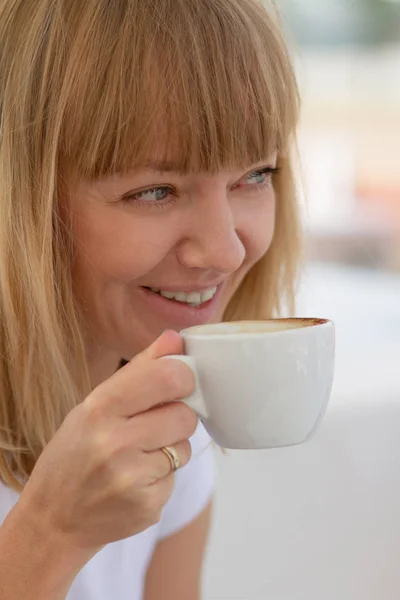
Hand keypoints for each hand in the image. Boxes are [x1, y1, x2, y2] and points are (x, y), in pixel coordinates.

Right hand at [18, 330, 196, 556]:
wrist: (54, 519)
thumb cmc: (74, 454)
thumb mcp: (94, 406)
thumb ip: (139, 370)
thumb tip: (176, 338)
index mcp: (99, 409)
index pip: (166, 378)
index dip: (184, 377)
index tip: (181, 381)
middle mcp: (113, 443)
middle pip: (184, 415)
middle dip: (177, 417)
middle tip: (154, 425)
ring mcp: (131, 478)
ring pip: (185, 447)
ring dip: (171, 449)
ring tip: (138, 456)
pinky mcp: (147, 506)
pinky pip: (176, 478)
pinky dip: (162, 477)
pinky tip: (135, 482)